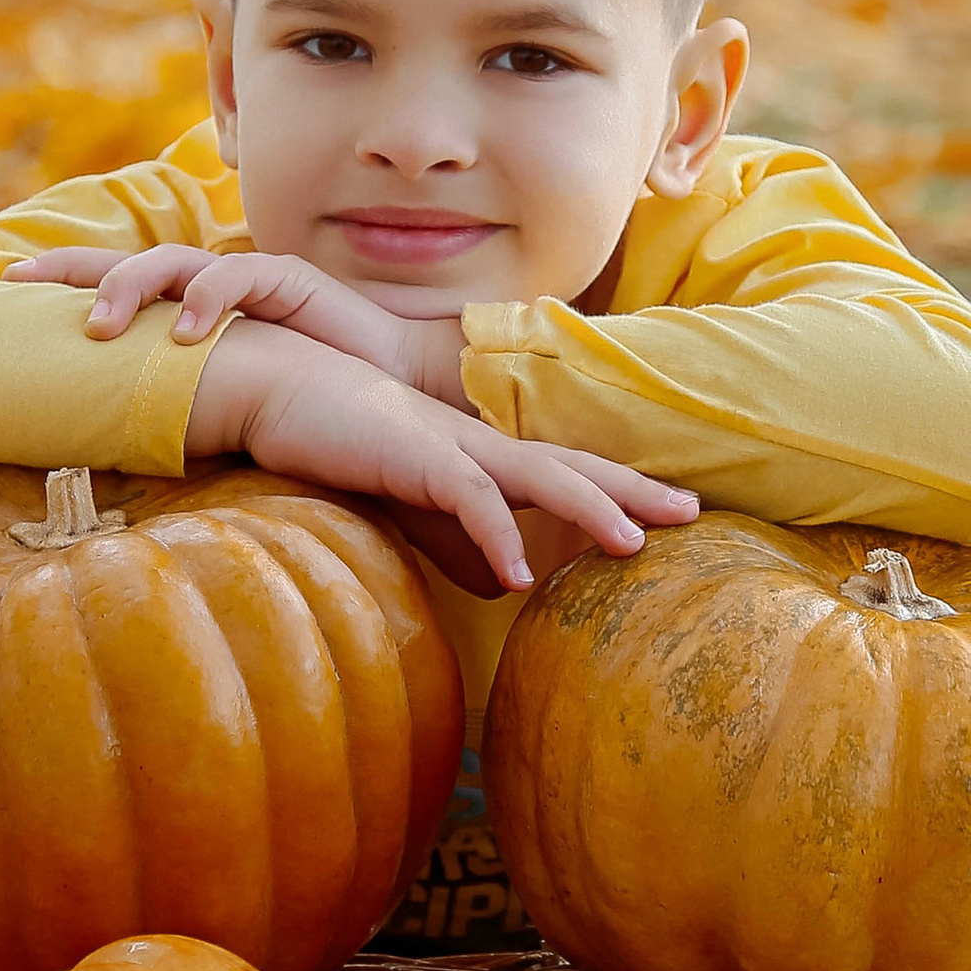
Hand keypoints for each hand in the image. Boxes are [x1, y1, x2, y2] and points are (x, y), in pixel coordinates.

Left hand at [2, 244, 466, 401]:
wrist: (389, 386)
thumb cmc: (304, 399)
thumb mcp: (221, 403)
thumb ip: (171, 408)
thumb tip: (98, 444)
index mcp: (186, 309)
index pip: (112, 284)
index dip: (61, 280)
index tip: (3, 289)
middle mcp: (209, 285)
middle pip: (128, 259)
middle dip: (72, 267)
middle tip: (20, 282)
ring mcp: (246, 278)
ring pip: (174, 261)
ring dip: (132, 286)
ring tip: (101, 324)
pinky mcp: (288, 278)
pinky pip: (238, 275)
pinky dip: (208, 299)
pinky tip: (187, 330)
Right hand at [185, 321, 692, 594]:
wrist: (275, 388)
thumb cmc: (338, 439)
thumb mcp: (409, 502)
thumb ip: (455, 538)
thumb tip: (502, 582)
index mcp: (482, 452)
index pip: (566, 471)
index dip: (621, 490)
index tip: (673, 513)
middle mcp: (479, 442)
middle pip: (574, 465)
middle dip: (636, 489)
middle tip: (695, 513)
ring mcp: (450, 443)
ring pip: (537, 475)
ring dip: (590, 508)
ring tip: (633, 547)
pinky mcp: (412, 453)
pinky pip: (466, 497)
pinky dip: (494, 535)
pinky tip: (516, 579)